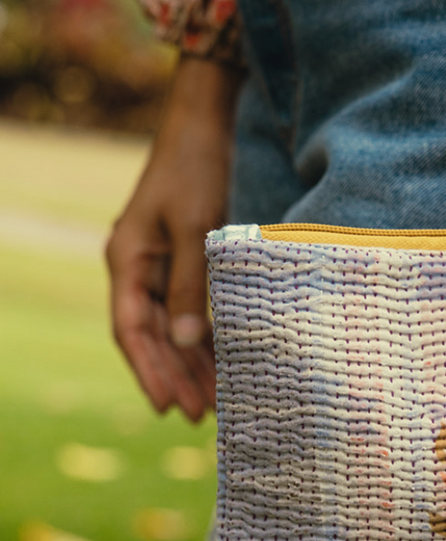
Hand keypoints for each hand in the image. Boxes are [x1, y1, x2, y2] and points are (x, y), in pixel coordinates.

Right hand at [106, 55, 241, 421]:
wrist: (204, 123)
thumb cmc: (196, 168)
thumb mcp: (196, 227)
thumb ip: (192, 284)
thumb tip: (188, 342)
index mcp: (127, 261)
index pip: (131, 330)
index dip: (148, 371)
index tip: (168, 408)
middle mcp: (137, 268)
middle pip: (151, 336)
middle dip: (173, 377)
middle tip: (200, 417)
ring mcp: (158, 263)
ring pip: (170, 327)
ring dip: (190, 364)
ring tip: (213, 401)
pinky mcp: (183, 257)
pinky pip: (189, 308)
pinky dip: (204, 336)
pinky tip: (223, 361)